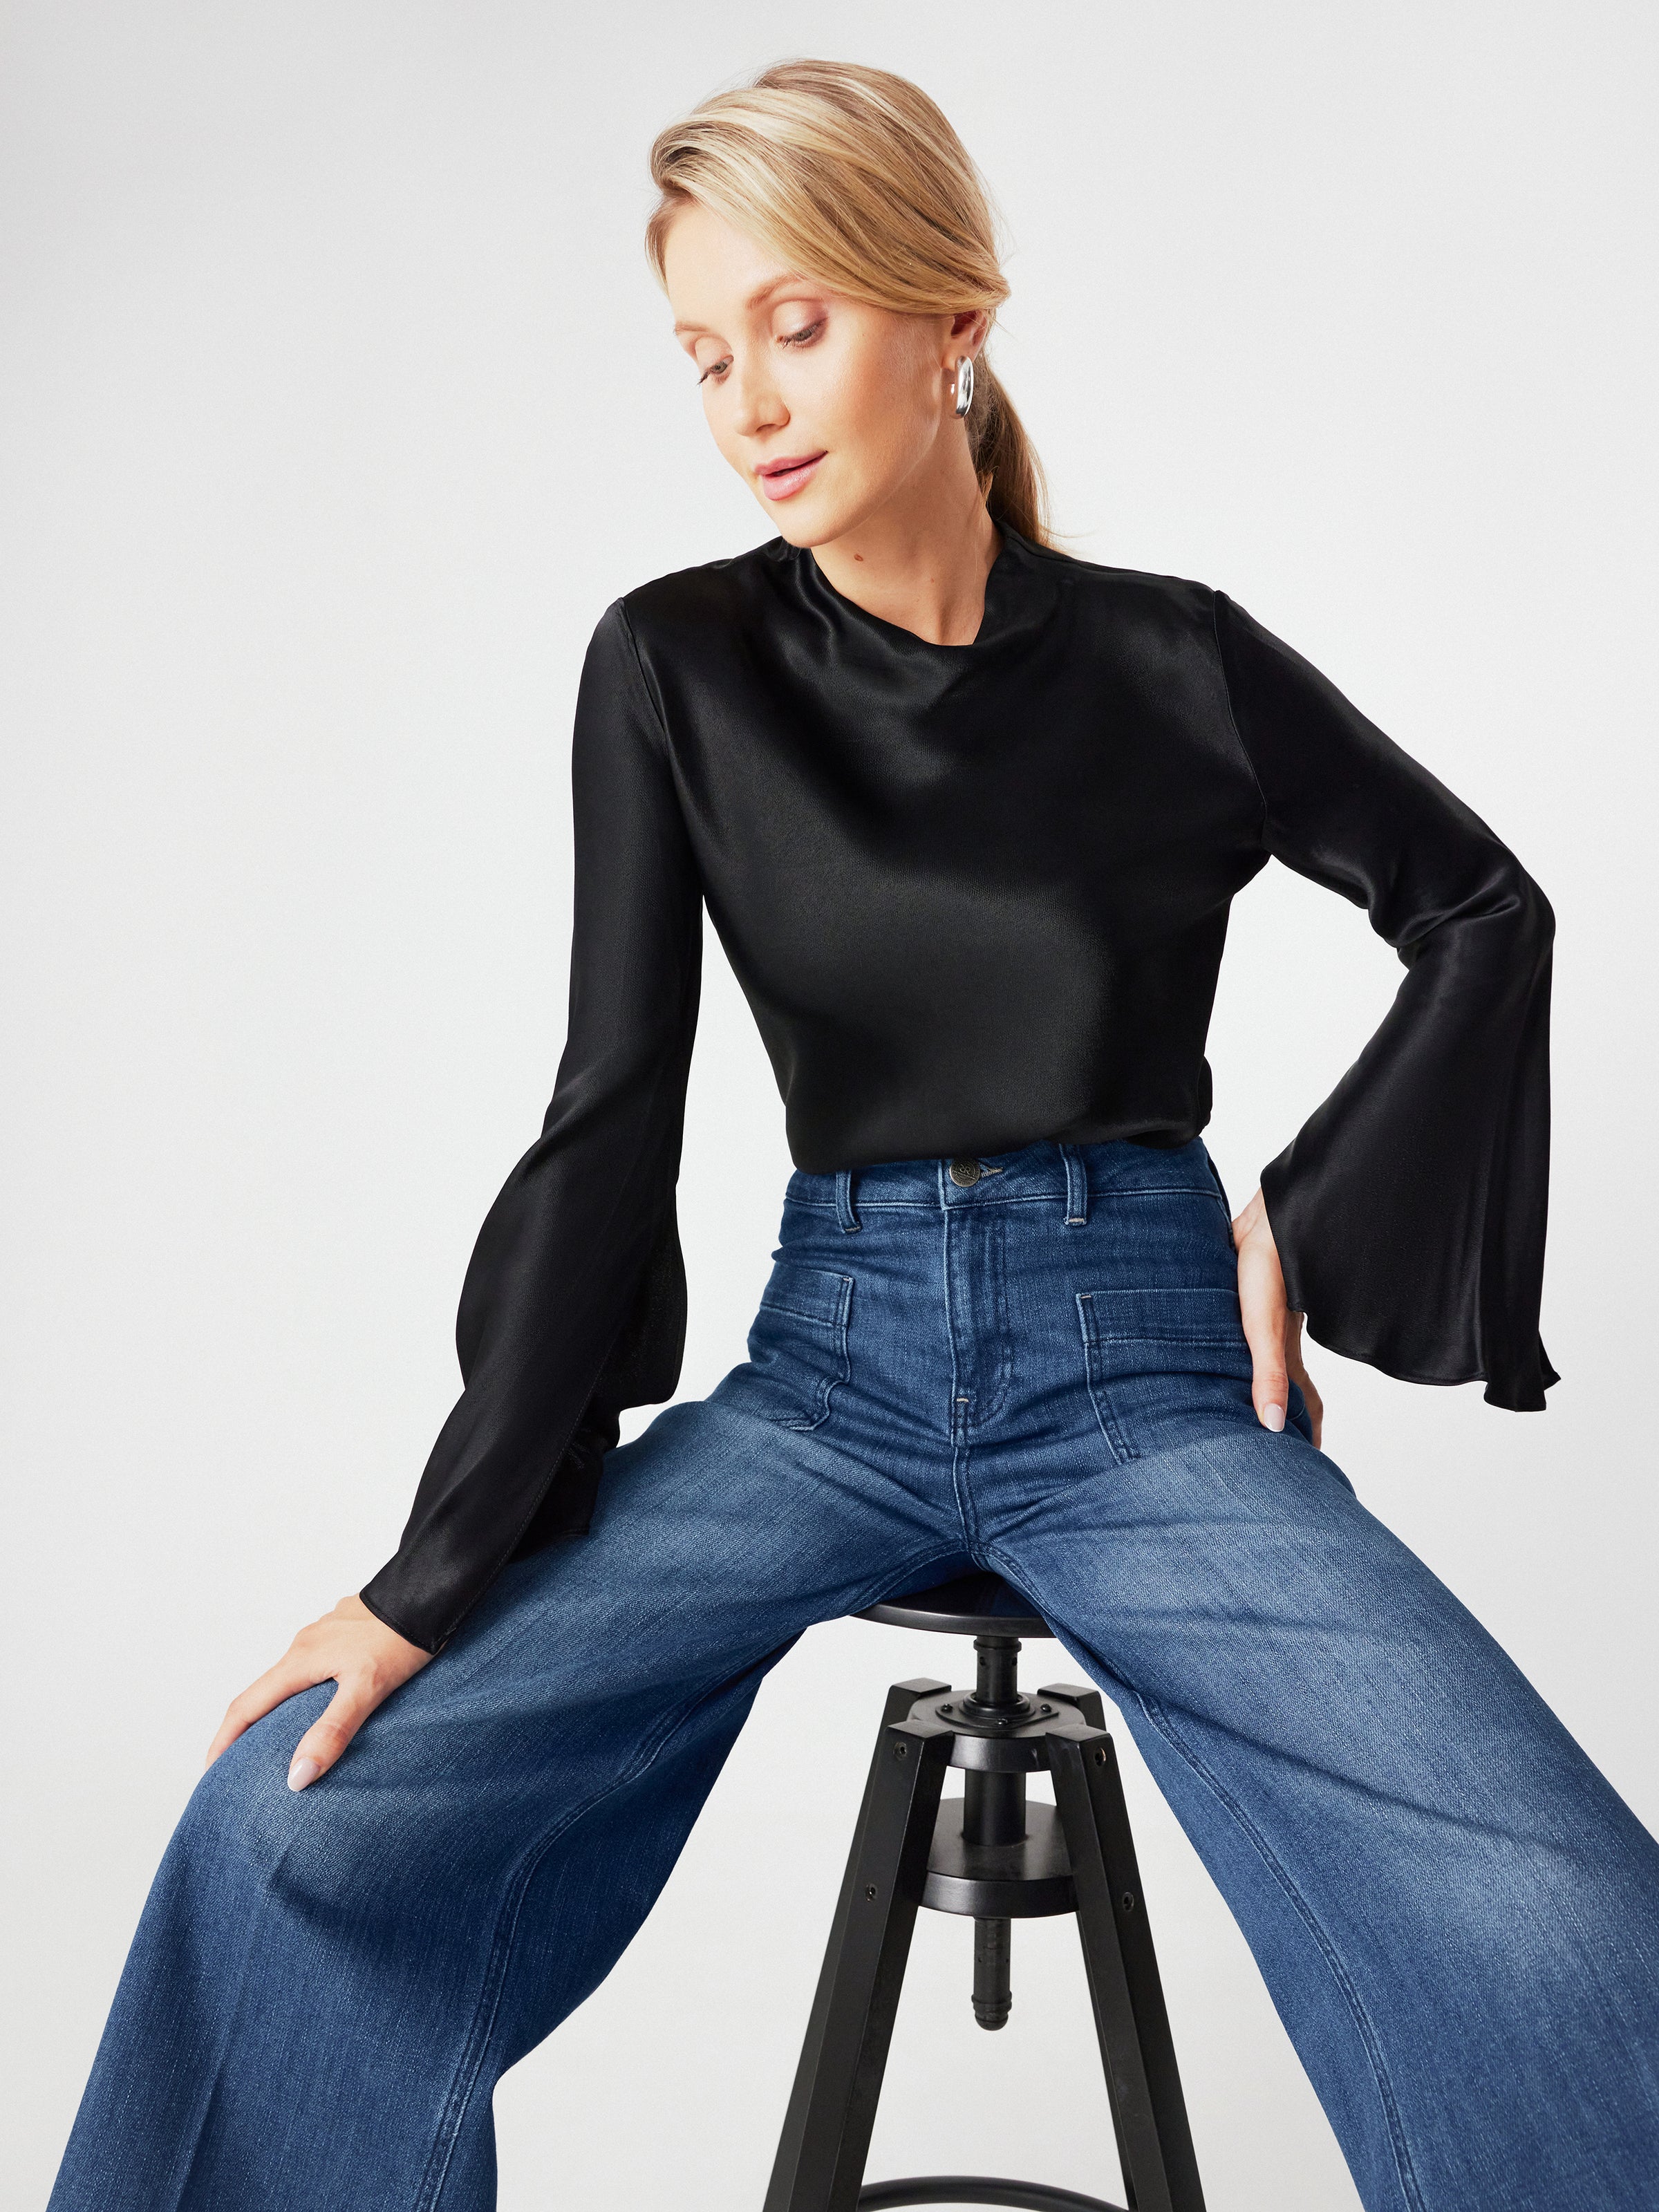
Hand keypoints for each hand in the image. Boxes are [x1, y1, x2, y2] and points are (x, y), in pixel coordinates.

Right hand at [206, 1593, 432, 1790]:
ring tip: (283, 1740)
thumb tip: (296, 1777)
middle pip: (264, 1692)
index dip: (225, 1741)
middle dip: (247, 1728)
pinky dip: (307, 1691)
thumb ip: (333, 1731)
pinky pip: (315, 1665)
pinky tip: (326, 1704)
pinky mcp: (346, 1632)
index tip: (210, 1770)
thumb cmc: (402, 1639)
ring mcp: (325, 1634)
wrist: (430, 1590)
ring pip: (291, 1678)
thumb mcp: (367, 1689)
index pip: (247, 1706)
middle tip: (241, 1764)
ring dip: (279, 1708)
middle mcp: (305, 1644)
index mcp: (300, 1660)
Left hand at [1231, 1186, 1323, 1447]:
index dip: (1308, 1426)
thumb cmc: (1271, 1266)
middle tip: (1271, 1432)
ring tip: (1239, 1392)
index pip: (1301, 1399)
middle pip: (1283, 1379)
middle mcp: (1277, 1334)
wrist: (1274, 1211)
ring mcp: (1265, 1310)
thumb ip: (1269, 1374)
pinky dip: (1242, 1338)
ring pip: (1264, 1350)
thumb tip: (1274, 1427)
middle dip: (1282, 1405)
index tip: (1310, 1455)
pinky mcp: (1249, 1286)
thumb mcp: (1265, 1328)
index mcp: (1284, 1349)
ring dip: (1258, 1371)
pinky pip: (1248, 1323)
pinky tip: (1220, 1335)